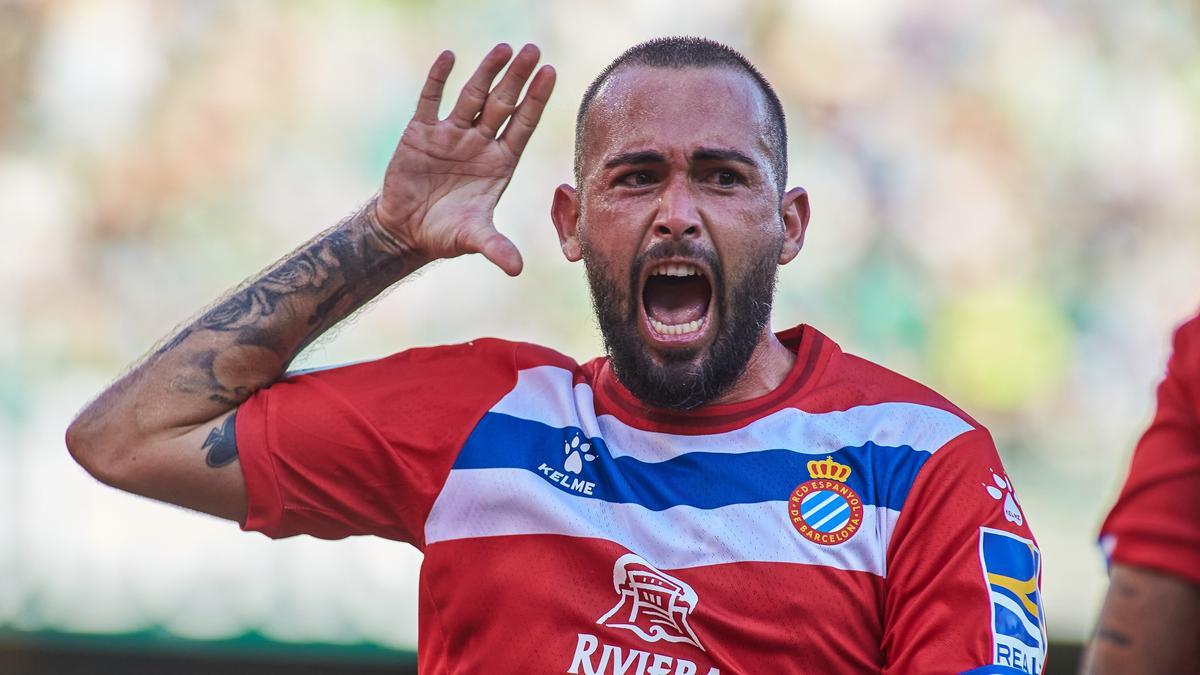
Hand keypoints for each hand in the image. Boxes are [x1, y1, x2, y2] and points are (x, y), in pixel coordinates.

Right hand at [373, 43, 555, 275]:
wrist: (406, 230)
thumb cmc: (446, 233)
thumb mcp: (473, 238)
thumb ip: (495, 247)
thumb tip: (516, 269)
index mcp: (500, 163)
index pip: (523, 125)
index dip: (536, 100)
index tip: (550, 73)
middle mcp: (479, 143)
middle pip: (502, 104)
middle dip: (517, 78)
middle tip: (533, 50)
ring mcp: (451, 135)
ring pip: (473, 96)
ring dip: (486, 72)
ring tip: (504, 48)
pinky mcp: (421, 133)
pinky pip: (432, 100)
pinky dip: (439, 79)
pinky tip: (450, 57)